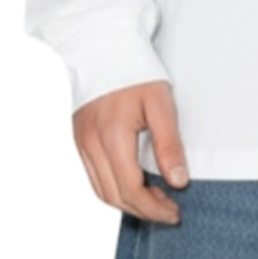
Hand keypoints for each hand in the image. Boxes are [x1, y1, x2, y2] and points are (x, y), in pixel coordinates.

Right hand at [70, 79, 188, 224]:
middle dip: (143, 211)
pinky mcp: (78, 138)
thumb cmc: (136, 72)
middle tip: (169, 210)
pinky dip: (111, 189)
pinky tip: (132, 184)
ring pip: (100, 191)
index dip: (154, 208)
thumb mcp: (161, 104)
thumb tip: (179, 181)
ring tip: (154, 199)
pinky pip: (91, 177)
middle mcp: (91, 144)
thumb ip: (169, 144)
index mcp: (113, 137)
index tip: (175, 212)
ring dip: (127, 203)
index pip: (131, 190)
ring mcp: (81, 142)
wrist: (104, 47)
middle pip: (114, 196)